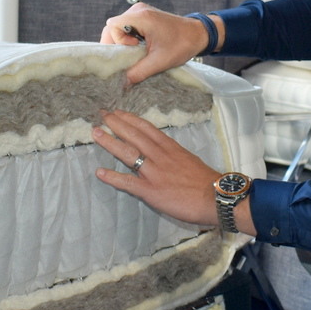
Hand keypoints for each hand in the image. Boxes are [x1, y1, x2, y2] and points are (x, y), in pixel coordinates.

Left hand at [92, 110, 219, 227]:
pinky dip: (112, 177)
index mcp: (170, 148)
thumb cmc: (206, 181)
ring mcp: (154, 173)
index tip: (118, 112)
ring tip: (95, 133)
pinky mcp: (151, 191)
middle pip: (134, 135)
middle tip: (101, 114)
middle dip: (116, 123)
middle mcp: (160, 156)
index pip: (147, 128)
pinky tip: (99, 173)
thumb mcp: (190, 159)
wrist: (215, 198)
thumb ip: (174, 155)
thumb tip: (164, 153)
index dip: (130, 119)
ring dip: (110, 142)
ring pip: (128, 153)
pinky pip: (128, 182)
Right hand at [99, 4, 212, 84]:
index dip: (118, 42)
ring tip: (136, 52)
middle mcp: (138, 10)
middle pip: (113, 26)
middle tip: (128, 57)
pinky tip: (138, 48)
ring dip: (122, 42)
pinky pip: (127, 26)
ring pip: (119, 27)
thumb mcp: (159, 61)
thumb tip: (122, 84)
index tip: (133, 49)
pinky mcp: (144, 16)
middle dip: (116, 44)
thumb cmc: (182, 44)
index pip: (112, 27)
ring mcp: (140, 11)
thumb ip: (139, 72)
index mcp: (140, 16)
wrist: (198, 34)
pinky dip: (128, 38)